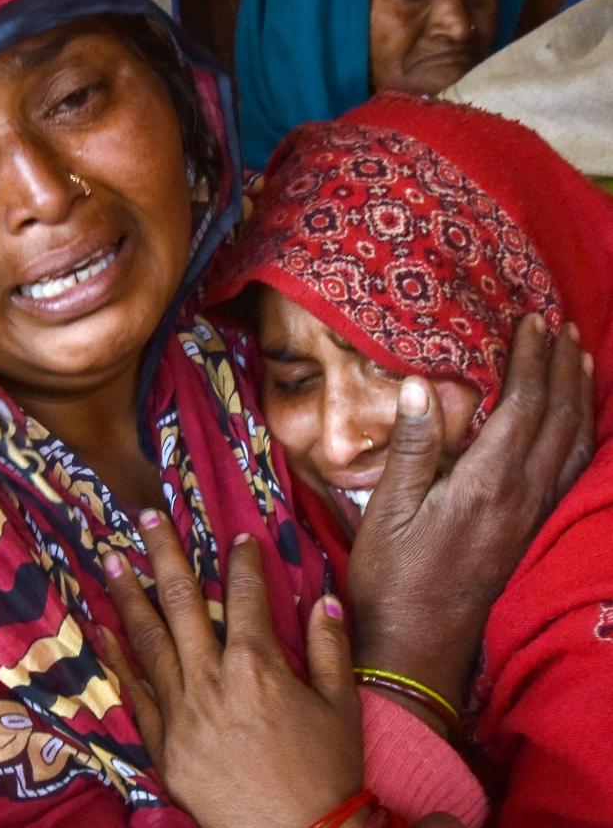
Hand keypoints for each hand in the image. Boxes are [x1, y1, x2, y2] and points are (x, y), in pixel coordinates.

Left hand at [102, 511, 362, 827]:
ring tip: (113, 559)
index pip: (246, 596)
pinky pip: (134, 695)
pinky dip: (117, 660)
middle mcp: (212, 680)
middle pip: (182, 602)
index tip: (239, 538)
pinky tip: (102, 632)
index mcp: (258, 666)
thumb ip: (329, 646)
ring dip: (130, 595)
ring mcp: (181, 713)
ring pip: (149, 640)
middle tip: (147, 517)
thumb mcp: (341, 705)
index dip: (244, 562)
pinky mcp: (163, 747)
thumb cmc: (327, 773)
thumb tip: (323, 597)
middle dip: (165, 554)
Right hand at [349, 315, 593, 718]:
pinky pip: (569, 472)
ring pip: (573, 444)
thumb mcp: (388, 509)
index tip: (532, 321)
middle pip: (557, 418)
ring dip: (579, 396)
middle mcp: (522, 496)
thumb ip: (412, 446)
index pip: (522, 406)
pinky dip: (579, 436)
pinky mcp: (530, 533)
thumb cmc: (392, 577)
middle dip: (562, 367)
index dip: (531, 360)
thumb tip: (419, 383)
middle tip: (560, 325)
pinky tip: (574, 424)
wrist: (417, 647)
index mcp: (487, 483)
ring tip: (579, 358)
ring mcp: (532, 517)